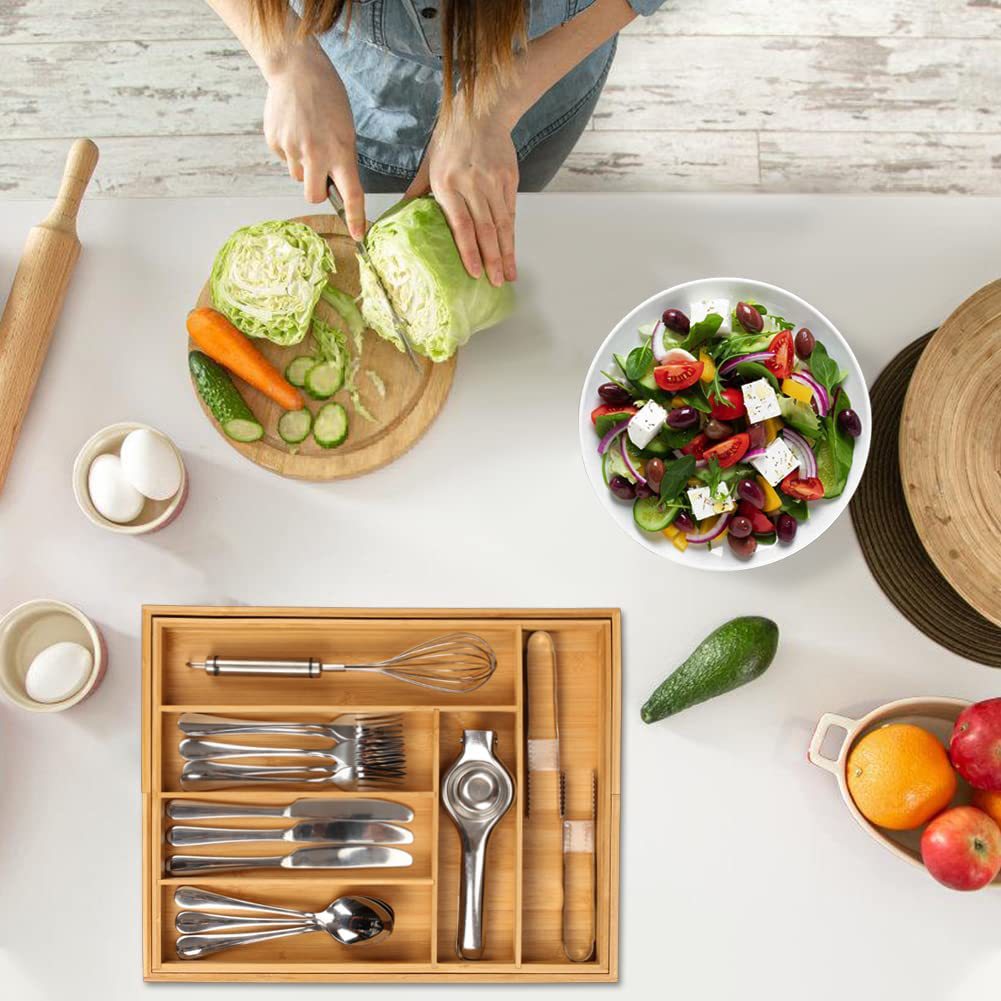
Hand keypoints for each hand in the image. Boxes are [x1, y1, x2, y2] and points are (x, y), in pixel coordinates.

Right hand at [263, 40, 365, 239]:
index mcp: (340, 152)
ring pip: (297, 175)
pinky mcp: (274, 141)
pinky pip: (284, 158)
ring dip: (303, 165)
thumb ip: (342, 159)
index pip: (352, 194)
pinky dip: (289, 149)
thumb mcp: (346, 129)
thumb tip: (335, 185)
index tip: (358, 236)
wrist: (297, 69)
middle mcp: (316, 154)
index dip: (356, 218)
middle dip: (316, 192)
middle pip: (313, 196)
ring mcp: (293, 148)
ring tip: (306, 136)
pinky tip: (293, 128)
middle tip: (319, 173)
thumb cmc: (327, 97)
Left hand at [406, 95, 517, 285]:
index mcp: (447, 183)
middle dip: (492, 259)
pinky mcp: (509, 179)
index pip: (461, 224)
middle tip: (495, 283)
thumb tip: (398, 215)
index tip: (474, 273)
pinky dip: (512, 235)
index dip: (469, 251)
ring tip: (508, 275)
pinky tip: (512, 252)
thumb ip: (417, 192)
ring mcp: (493, 182)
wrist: (480, 112)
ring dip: (506, 253)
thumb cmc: (449, 140)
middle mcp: (472, 184)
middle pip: (485, 229)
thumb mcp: (428, 164)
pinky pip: (510, 213)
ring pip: (502, 224)